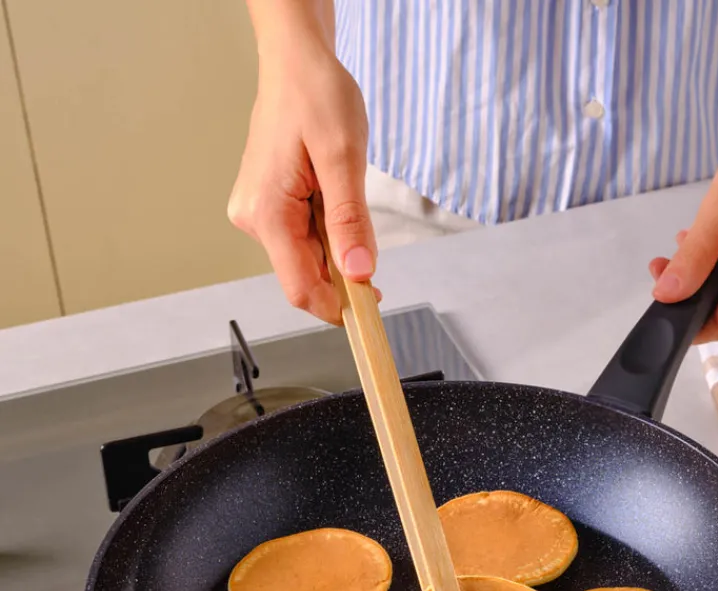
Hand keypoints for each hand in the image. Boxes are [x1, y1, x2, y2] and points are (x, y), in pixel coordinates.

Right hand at [228, 38, 377, 323]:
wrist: (296, 62)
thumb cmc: (315, 95)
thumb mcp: (343, 158)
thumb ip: (350, 222)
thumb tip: (359, 272)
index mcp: (267, 212)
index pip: (302, 289)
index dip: (339, 308)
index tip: (373, 311)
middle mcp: (254, 219)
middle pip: (307, 276)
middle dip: (343, 269)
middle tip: (365, 233)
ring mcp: (259, 215)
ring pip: (309, 258)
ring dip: (337, 243)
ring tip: (340, 191)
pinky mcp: (269, 208)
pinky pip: (305, 238)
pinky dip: (328, 229)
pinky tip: (330, 194)